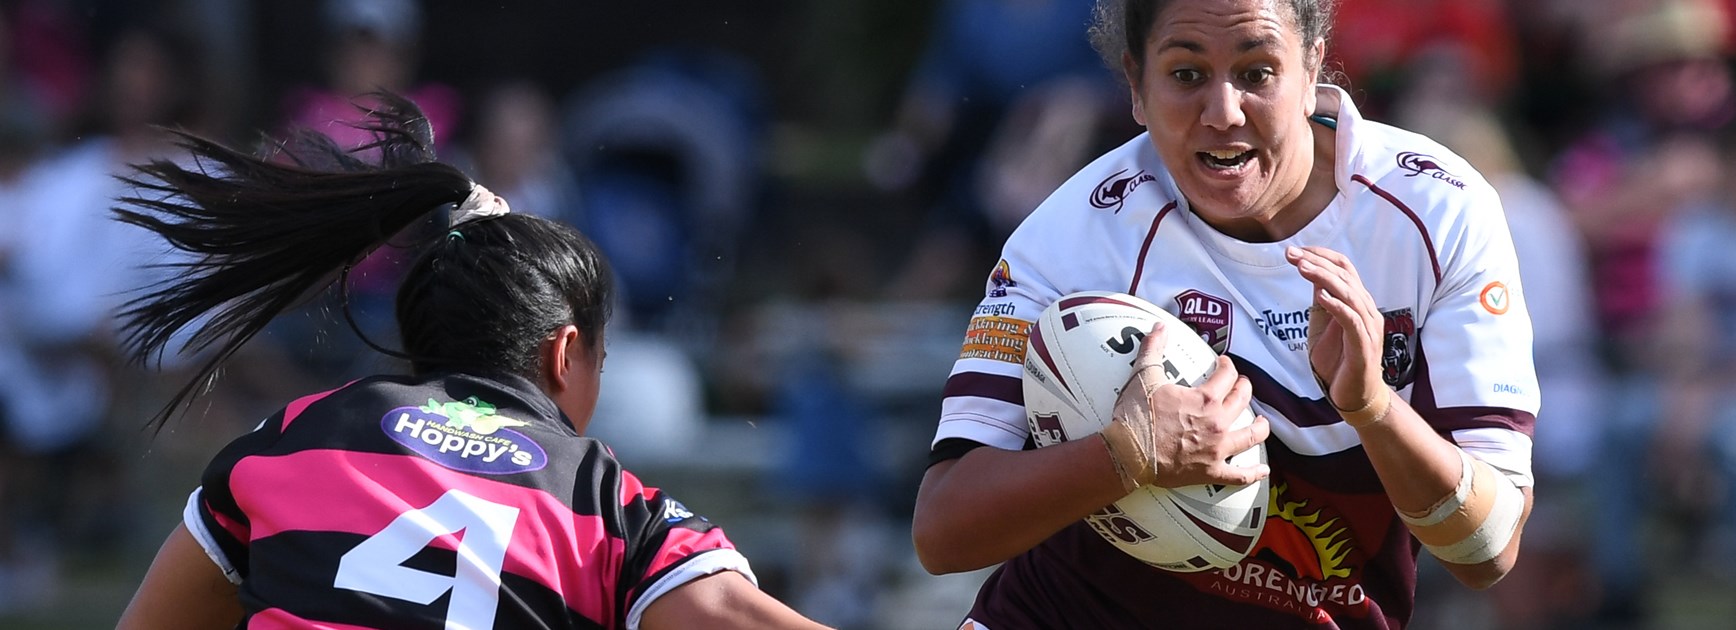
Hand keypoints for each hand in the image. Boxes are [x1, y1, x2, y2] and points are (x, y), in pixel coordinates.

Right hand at [1100, 321, 1270, 489]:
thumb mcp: (1143, 377)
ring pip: (1251, 436)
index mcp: (1204, 399)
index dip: (1228, 366)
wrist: (1128, 454)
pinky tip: (1263, 469)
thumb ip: (1153, 349)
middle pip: (1242, 401)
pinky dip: (1253, 472)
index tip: (1224, 364)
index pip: (1227, 376)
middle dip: (1244, 389)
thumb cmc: (1136, 417)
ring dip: (1260, 427)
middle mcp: (1217, 422)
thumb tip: (1159, 327)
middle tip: (1242, 386)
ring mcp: (1217, 448)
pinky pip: (1239, 475)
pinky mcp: (1211, 471)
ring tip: (1262, 422)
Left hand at [1286, 246, 1389, 425]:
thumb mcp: (1324, 326)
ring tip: (1302, 267)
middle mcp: (1366, 310)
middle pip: (1345, 276)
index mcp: (1357, 303)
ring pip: (1349, 294)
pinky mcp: (1364, 346)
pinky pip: (1353, 322)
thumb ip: (1322, 302)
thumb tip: (1312, 277)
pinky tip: (1321, 296)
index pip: (1344, 268)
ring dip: (1324, 278)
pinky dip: (1337, 307)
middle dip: (1316, 262)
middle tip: (1291, 254)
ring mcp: (1367, 328)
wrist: (1354, 396)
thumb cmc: (1339, 361)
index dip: (1322, 256)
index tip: (1296, 250)